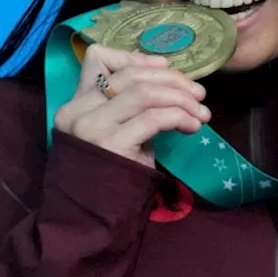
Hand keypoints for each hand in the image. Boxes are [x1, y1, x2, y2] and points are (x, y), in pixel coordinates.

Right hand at [52, 44, 210, 166]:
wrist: (92, 219)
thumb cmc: (111, 175)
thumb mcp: (115, 132)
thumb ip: (128, 106)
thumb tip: (168, 81)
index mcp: (76, 103)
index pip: (98, 58)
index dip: (137, 58)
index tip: (166, 68)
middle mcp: (78, 111)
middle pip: (132, 75)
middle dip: (173, 80)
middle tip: (198, 95)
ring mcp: (91, 127)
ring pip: (145, 92)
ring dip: (181, 99)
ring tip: (201, 114)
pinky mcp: (110, 144)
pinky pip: (153, 118)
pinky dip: (180, 117)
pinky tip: (193, 128)